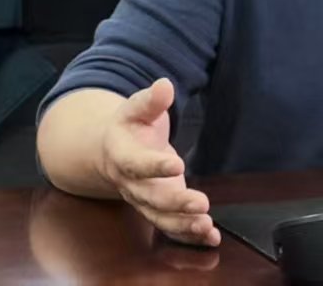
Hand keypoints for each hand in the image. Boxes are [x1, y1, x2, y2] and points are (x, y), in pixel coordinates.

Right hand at [101, 78, 216, 246]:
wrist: (111, 152)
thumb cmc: (129, 127)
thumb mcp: (135, 108)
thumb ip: (150, 101)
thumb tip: (164, 86)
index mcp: (122, 156)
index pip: (136, 164)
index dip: (154, 167)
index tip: (177, 165)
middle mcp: (132, 185)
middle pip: (152, 198)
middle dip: (176, 203)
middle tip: (201, 203)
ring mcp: (145, 201)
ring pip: (161, 219)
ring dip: (184, 225)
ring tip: (206, 226)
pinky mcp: (160, 209)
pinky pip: (172, 227)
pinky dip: (190, 236)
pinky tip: (210, 238)